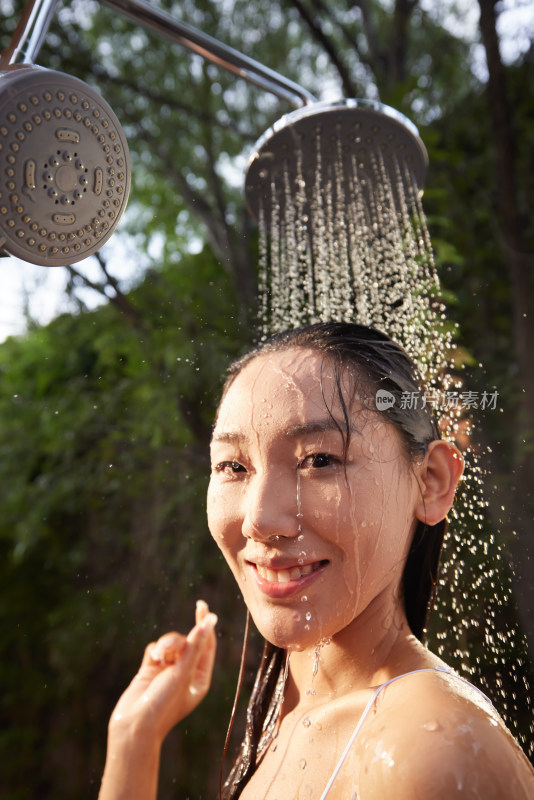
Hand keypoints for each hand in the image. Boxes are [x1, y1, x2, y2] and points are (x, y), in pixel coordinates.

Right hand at [109, 600, 217, 745]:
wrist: (133, 727)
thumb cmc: (163, 704)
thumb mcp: (183, 673)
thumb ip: (195, 645)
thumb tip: (210, 620)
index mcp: (199, 678)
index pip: (207, 645)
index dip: (204, 624)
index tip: (201, 605)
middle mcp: (185, 674)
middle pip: (187, 642)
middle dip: (178, 641)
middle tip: (169, 648)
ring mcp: (166, 672)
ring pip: (170, 644)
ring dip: (165, 645)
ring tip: (158, 657)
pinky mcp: (149, 671)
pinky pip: (155, 649)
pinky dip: (154, 650)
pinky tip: (151, 660)